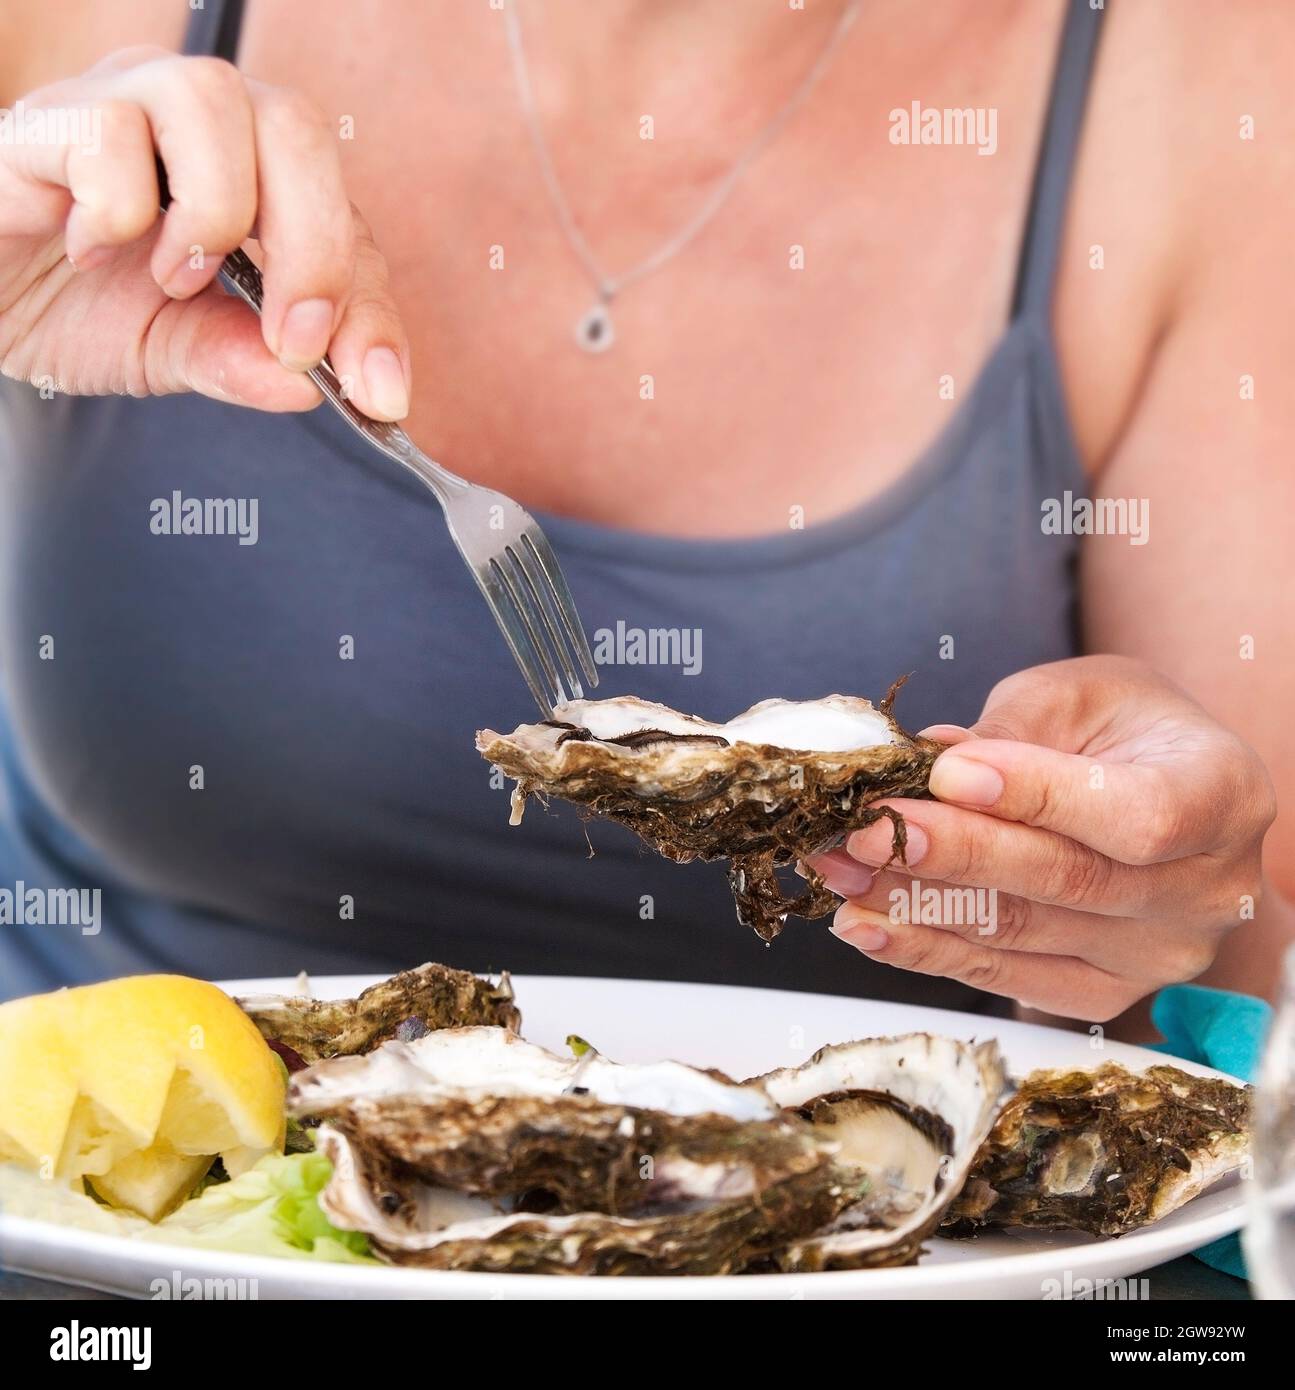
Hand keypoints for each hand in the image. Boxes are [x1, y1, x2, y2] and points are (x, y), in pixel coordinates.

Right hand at [0, 47, 408, 417]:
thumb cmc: (78, 305)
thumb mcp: (174, 351)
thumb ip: (239, 360)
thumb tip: (305, 386)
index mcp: (253, 172)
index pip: (345, 222)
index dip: (368, 309)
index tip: (378, 393)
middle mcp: (199, 119)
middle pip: (298, 128)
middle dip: (313, 249)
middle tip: (291, 339)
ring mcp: (123, 100)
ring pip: (212, 101)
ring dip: (212, 215)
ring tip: (174, 279)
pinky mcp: (47, 117)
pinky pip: (107, 134)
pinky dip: (114, 212)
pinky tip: (86, 249)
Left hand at [808, 656, 1276, 1019]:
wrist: (1165, 793)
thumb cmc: (1127, 730)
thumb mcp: (1084, 693)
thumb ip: (1016, 728)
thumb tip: (930, 767)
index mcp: (1221, 798)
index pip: (1135, 816)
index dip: (1039, 797)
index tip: (949, 773)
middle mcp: (1203, 892)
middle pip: (1065, 882)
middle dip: (948, 853)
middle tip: (864, 828)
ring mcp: (1153, 955)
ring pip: (1020, 933)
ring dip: (914, 902)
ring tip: (839, 868)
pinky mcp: (1100, 992)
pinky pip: (1003, 973)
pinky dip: (925, 947)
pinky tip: (866, 921)